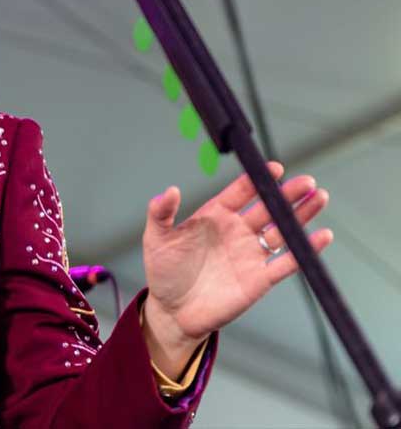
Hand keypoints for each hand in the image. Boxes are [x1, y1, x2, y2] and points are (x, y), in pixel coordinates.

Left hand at [141, 161, 332, 372]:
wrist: (172, 311)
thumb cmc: (164, 272)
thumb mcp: (157, 239)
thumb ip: (161, 213)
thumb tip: (169, 191)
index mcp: (215, 216)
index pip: (240, 192)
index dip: (256, 180)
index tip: (273, 168)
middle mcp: (237, 231)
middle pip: (268, 207)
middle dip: (287, 194)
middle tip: (306, 181)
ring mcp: (250, 254)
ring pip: (282, 230)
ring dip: (301, 215)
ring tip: (319, 197)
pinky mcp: (260, 278)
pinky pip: (287, 262)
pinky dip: (305, 250)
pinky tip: (322, 236)